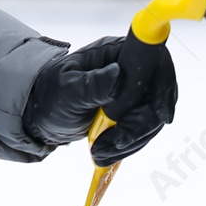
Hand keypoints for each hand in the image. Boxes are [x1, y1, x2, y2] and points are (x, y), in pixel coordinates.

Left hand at [22, 35, 176, 165]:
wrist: (41, 116)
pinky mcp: (129, 113)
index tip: (160, 114)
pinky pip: (141, 131)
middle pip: (157, 97)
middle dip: (139, 125)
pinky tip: (104, 152)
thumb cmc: (50, 96)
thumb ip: (93, 84)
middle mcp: (128, 69)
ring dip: (131, 141)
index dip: (164, 84)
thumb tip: (117, 74)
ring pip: (151, 119)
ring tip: (100, 151)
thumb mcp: (68, 90)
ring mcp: (131, 92)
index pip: (154, 61)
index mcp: (115, 53)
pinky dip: (127, 146)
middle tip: (116, 141)